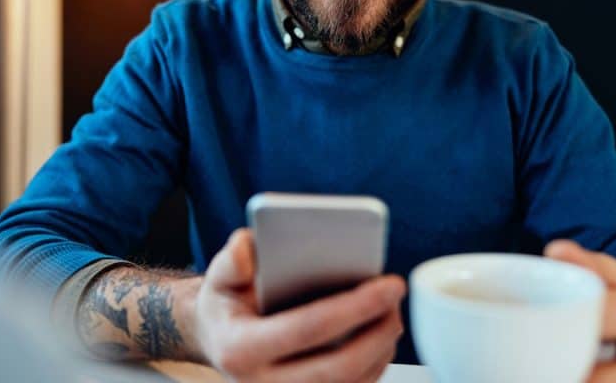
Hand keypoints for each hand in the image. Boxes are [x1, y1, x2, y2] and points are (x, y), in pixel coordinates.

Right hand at [193, 228, 405, 382]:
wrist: (218, 339)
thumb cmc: (226, 304)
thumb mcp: (219, 277)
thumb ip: (232, 261)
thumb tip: (249, 247)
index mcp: (240, 349)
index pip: (305, 329)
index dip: (353, 307)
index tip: (387, 284)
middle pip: (337, 368)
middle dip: (378, 332)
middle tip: (398, 298)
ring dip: (381, 349)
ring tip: (394, 311)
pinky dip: (374, 364)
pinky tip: (382, 333)